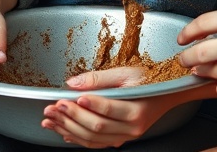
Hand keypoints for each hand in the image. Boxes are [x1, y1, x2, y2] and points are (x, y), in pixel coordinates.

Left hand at [42, 68, 183, 147]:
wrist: (166, 95)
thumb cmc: (149, 81)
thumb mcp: (126, 73)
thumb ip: (98, 78)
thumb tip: (73, 83)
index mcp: (136, 110)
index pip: (107, 110)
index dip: (86, 105)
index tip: (69, 99)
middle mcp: (132, 128)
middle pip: (96, 127)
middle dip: (70, 117)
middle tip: (52, 107)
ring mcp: (125, 136)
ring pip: (92, 138)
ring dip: (68, 129)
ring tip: (50, 120)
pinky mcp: (119, 139)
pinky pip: (95, 143)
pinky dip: (77, 139)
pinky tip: (63, 132)